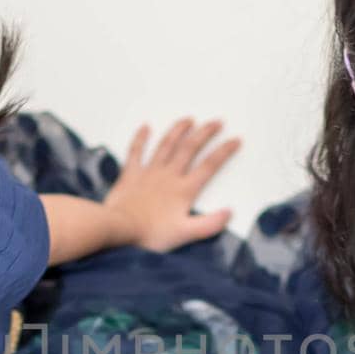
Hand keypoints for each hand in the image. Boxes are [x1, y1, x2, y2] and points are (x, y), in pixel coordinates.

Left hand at [103, 118, 236, 251]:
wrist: (119, 229)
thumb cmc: (150, 234)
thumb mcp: (185, 234)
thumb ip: (209, 224)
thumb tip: (229, 213)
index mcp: (183, 189)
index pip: (209, 166)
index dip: (224, 151)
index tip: (235, 140)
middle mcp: (168, 175)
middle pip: (190, 148)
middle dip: (205, 133)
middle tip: (217, 122)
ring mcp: (149, 172)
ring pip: (167, 145)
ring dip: (179, 130)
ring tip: (189, 119)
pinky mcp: (131, 174)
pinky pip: (136, 151)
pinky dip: (140, 138)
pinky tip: (146, 127)